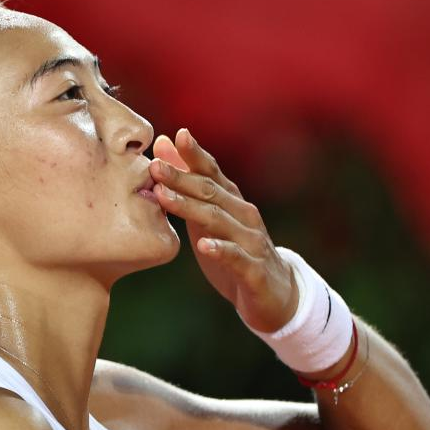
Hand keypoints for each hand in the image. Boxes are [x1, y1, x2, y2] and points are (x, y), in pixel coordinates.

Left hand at [151, 128, 297, 333]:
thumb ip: (188, 182)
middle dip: (181, 177)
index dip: (194, 153)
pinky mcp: (255, 270)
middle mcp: (243, 214)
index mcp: (231, 199)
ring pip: (219, 220)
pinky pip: (237, 258)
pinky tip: (204, 246)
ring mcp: (252, 241)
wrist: (275, 294)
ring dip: (190, 207)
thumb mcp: (208, 214)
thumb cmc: (234, 247)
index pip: (211, 171)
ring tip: (164, 197)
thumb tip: (164, 142)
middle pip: (210, 191)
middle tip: (154, 166)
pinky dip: (221, 250)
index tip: (176, 135)